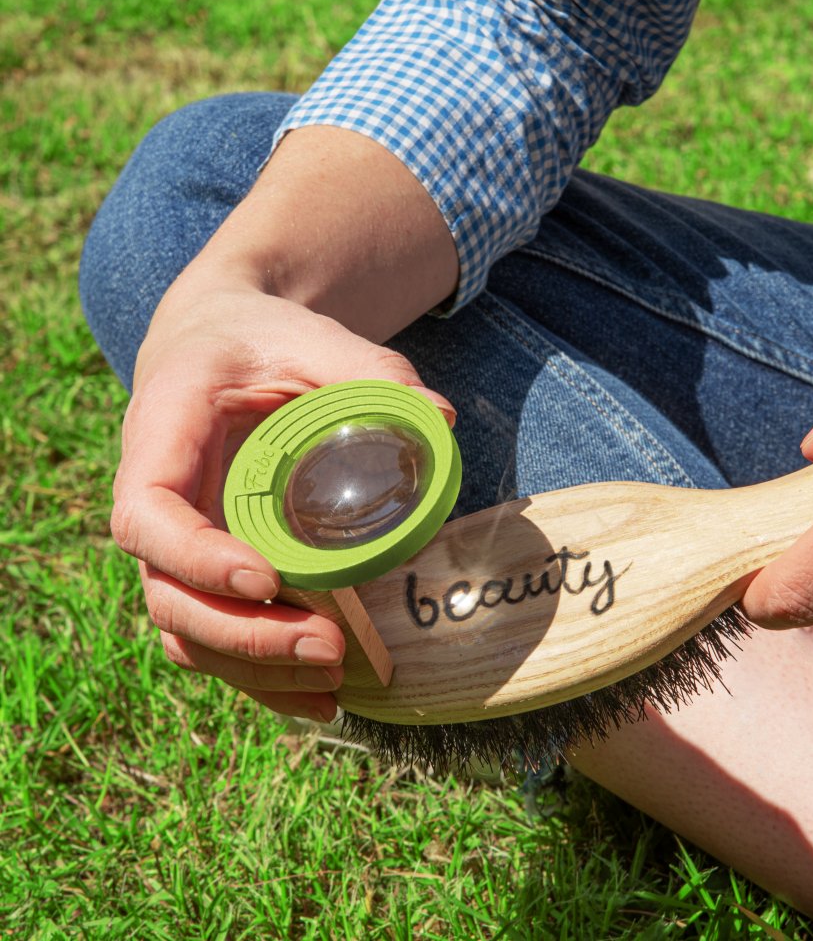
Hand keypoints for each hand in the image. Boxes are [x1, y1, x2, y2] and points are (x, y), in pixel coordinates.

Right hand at [113, 273, 455, 721]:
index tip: (265, 578)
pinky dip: (261, 675)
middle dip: (243, 636)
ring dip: (256, 669)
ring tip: (336, 682)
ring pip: (189, 633)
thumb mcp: (311, 336)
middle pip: (168, 596)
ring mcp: (179, 545)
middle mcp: (158, 503)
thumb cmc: (262, 339)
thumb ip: (369, 371)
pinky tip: (321, 698)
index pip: (147, 515)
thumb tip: (441, 419)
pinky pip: (218, 637)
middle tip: (330, 650)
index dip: (197, 558)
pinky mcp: (210, 570)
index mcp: (161, 437)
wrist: (222, 347)